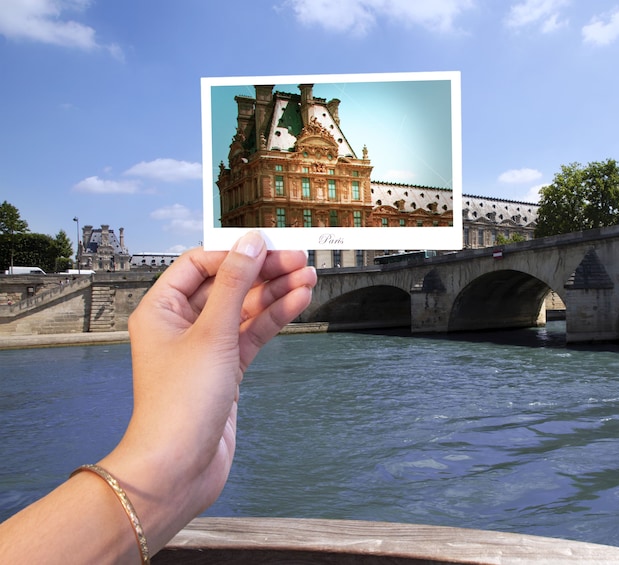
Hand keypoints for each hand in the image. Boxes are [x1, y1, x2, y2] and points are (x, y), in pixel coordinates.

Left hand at [103, 231, 316, 552]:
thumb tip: (249, 245)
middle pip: (227, 284)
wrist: (180, 466)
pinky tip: (298, 302)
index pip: (200, 264)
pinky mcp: (226, 368)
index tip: (269, 248)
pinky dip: (274, 317)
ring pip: (244, 308)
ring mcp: (206, 347)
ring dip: (275, 292)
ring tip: (308, 278)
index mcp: (162, 309)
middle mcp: (181, 325)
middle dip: (263, 271)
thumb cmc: (178, 406)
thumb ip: (234, 284)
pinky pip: (253, 333)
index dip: (235, 254)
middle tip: (298, 260)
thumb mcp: (211, 333)